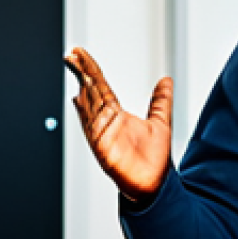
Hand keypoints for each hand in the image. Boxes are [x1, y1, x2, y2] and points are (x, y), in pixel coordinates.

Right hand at [65, 47, 172, 202]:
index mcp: (116, 114)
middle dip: (81, 72)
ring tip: (76, 66)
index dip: (91, 69)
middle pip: (90, 91)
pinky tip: (78, 97)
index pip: (100, 86)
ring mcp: (102, 133)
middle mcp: (106, 121)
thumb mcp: (161, 121)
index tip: (80, 54)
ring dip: (82, 85)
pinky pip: (91, 124)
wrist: (154, 185)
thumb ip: (161, 100)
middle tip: (71, 53)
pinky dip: (85, 111)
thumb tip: (166, 80)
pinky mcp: (102, 145)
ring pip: (89, 104)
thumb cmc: (154, 159)